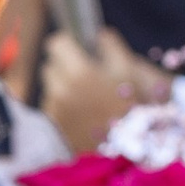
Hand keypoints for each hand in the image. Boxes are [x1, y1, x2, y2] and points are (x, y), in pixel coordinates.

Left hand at [40, 25, 165, 153]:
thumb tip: (99, 36)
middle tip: (87, 75)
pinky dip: (63, 107)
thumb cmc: (134, 108)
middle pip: (50, 65)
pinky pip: (52, 107)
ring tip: (87, 98)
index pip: (56, 44)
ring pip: (51, 87)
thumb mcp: (130, 72)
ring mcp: (55, 110)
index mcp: (79, 73)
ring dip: (63, 87)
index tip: (77, 48)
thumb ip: (111, 47)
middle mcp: (61, 90)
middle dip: (65, 66)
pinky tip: (83, 115)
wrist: (130, 150)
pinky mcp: (55, 127)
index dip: (67, 43)